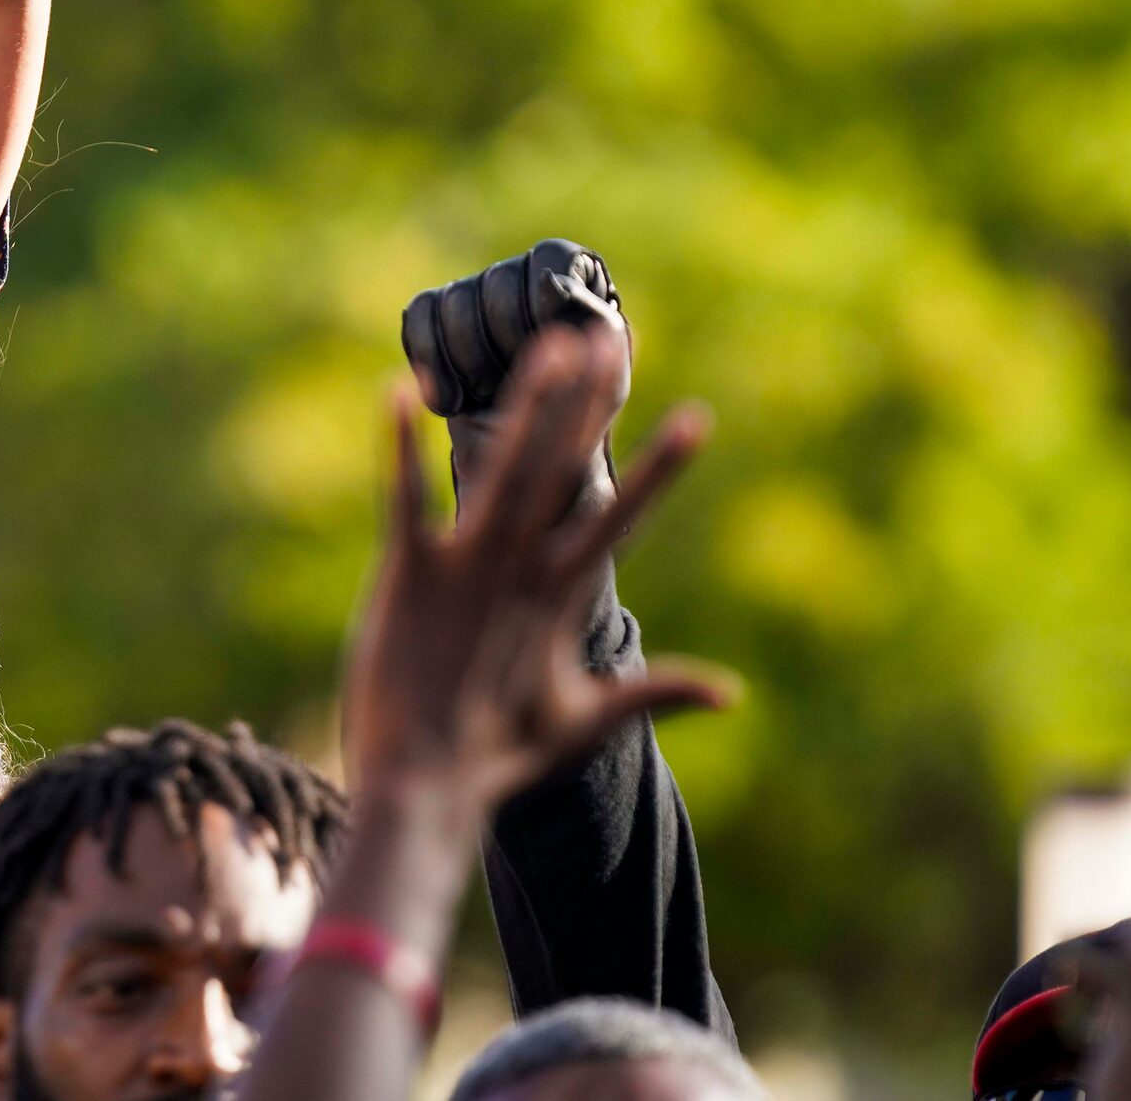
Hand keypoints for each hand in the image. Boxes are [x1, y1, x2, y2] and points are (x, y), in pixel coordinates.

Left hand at [342, 327, 732, 834]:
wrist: (423, 793)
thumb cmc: (498, 760)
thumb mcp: (583, 721)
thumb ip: (654, 694)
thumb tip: (732, 693)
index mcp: (559, 599)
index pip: (619, 518)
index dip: (659, 468)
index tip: (696, 416)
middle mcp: (519, 573)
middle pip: (562, 471)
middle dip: (587, 402)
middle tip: (607, 337)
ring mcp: (464, 570)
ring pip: (502, 469)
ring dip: (526, 404)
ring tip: (548, 344)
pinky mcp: (406, 575)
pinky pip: (404, 496)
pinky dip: (401, 444)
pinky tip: (398, 387)